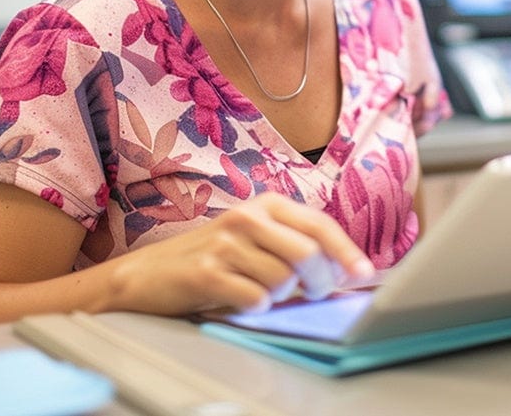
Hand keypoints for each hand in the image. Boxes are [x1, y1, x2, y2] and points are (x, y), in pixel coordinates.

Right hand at [105, 192, 374, 315]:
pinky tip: (241, 300)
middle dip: (320, 281)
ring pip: (283, 280)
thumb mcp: (255, 240)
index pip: (319, 224)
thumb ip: (294, 246)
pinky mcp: (206, 272)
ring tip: (261, 292)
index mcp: (266, 204)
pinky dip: (256, 308)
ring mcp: (226, 243)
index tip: (364, 274)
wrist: (146, 274)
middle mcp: (248, 216)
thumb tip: (342, 271)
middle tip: (315, 294)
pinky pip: (254, 299)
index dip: (346, 251)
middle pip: (308, 253)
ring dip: (280, 297)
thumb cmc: (212, 259)